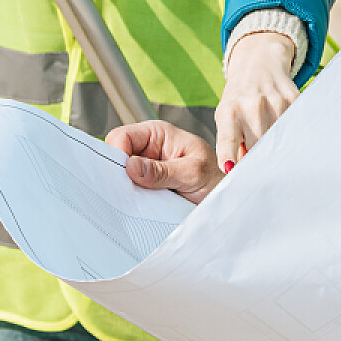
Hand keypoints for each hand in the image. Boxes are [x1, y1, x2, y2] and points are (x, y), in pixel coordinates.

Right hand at [107, 121, 222, 203]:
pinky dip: (131, 200)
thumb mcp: (192, 172)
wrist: (224, 197)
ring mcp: (145, 168)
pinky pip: (128, 191)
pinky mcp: (145, 186)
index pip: (122, 136)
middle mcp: (147, 148)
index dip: (117, 154)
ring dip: (126, 189)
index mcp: (157, 134)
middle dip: (119, 174)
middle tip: (128, 192)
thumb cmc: (214, 176)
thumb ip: (162, 171)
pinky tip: (140, 207)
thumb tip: (131, 167)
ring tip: (139, 201)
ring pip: (120, 176)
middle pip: (116, 156)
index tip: (123, 175)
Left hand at [216, 32, 299, 171]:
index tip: (230, 171)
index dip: (229, 157)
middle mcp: (252, 106)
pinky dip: (289, 135)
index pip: (228, 140)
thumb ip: (230, 144)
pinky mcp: (294, 99)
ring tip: (270, 142)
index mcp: (229, 112)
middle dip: (257, 160)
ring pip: (278, 141)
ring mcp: (275, 102)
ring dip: (275, 148)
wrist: (259, 65)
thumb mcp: (226, 117)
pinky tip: (284, 130)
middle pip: (258, 148)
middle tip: (258, 168)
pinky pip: (293, 128)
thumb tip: (240, 172)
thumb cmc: (238, 99)